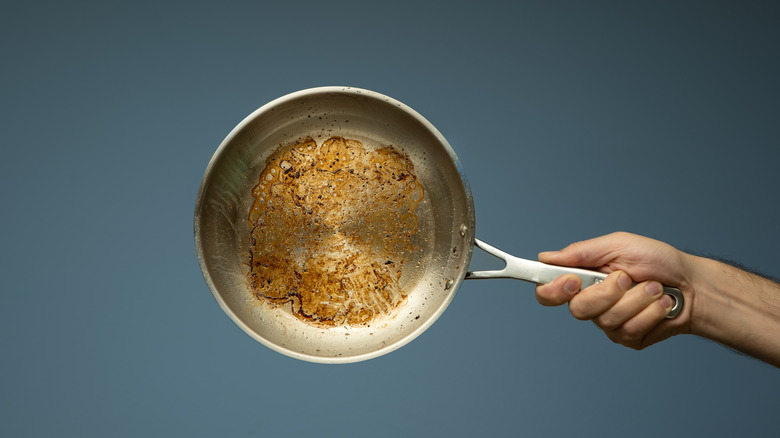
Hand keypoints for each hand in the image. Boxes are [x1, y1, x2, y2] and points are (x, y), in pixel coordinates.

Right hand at [535, 232, 692, 349]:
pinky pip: (630, 331)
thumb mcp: (617, 245)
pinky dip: (650, 313)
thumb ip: (581, 252)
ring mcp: (609, 324)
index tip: (572, 281)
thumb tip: (545, 257)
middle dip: (608, 293)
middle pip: (578, 310)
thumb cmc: (656, 260)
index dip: (553, 291)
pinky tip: (661, 304)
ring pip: (607, 320)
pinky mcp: (628, 338)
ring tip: (654, 287)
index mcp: (582, 279)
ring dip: (637, 299)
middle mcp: (591, 304)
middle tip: (627, 277)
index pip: (548, 293)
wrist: (693, 283)